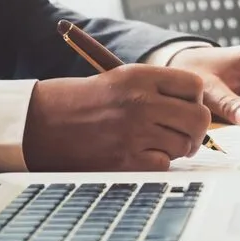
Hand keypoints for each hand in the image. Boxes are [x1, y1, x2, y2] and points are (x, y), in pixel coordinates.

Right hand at [22, 64, 210, 171]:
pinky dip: (157, 162)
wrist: (40, 122)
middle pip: (199, 118)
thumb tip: (198, 110)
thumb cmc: (84, 102)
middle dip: (196, 130)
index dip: (194, 100)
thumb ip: (159, 90)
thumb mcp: (121, 80)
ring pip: (185, 144)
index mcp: (140, 76)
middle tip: (184, 135)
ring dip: (176, 148)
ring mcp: (134, 131)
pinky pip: (165, 164)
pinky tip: (140, 154)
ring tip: (155, 143)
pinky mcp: (126, 159)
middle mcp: (141, 102)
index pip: (194, 87)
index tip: (184, 108)